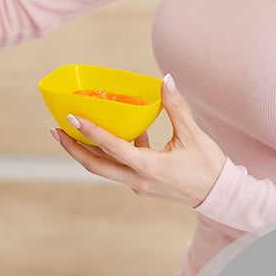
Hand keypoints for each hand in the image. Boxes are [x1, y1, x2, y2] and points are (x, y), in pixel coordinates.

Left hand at [51, 74, 225, 206]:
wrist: (221, 196)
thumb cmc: (209, 166)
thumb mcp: (193, 135)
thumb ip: (175, 106)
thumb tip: (165, 79)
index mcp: (149, 167)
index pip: (112, 148)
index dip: (90, 132)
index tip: (72, 118)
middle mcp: (138, 180)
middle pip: (95, 165)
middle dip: (73, 148)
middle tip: (55, 130)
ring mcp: (138, 184)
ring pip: (104, 167)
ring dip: (86, 151)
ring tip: (70, 131)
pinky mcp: (142, 183)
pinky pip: (119, 166)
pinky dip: (111, 151)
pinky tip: (116, 131)